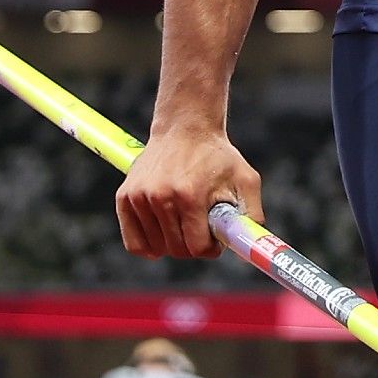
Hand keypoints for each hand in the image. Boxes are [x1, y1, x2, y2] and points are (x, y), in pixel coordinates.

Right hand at [117, 124, 263, 260]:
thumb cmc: (217, 156)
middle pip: (176, 249)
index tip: (215, 240)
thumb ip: (252, 214)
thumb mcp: (245, 179)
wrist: (185, 128)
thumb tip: (247, 247)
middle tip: (201, 231)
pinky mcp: (124, 197)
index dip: (210, 249)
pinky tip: (162, 239)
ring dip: (173, 243)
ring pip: (156, 248)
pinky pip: (134, 242)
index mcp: (190, 195)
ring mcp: (140, 197)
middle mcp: (161, 197)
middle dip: (193, 246)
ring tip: (185, 223)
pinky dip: (148, 247)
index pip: (196, 247)